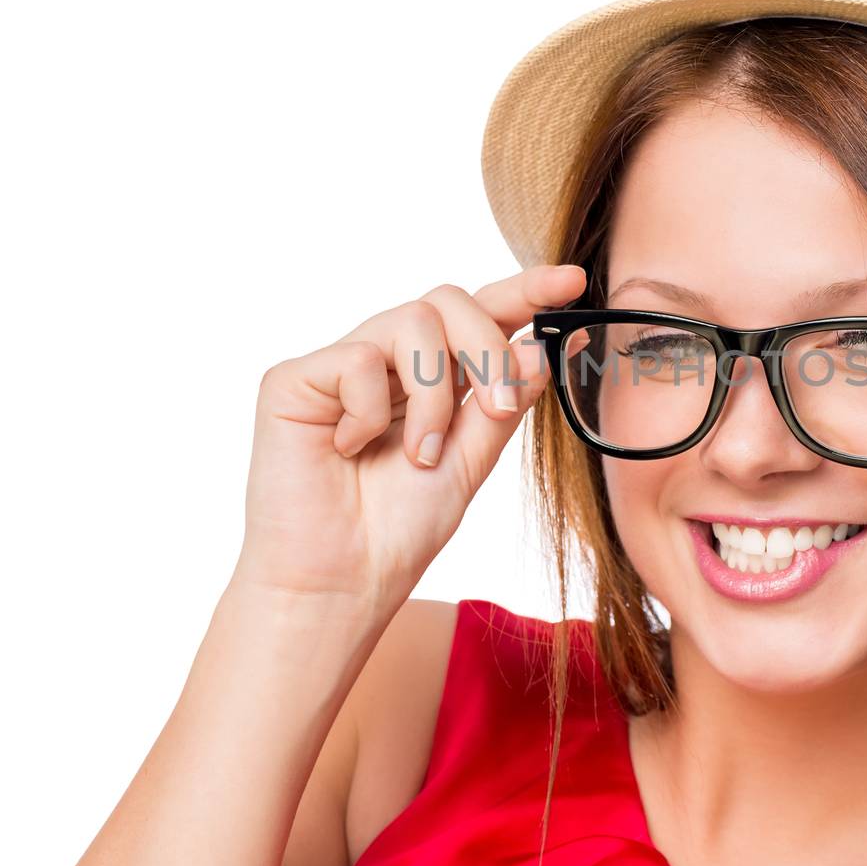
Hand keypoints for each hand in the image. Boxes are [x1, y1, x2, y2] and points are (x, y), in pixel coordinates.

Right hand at [232, 263, 586, 607]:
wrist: (340, 584)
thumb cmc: (396, 532)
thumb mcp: (470, 463)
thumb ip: (503, 404)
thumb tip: (541, 344)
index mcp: (433, 379)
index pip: (481, 317)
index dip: (525, 292)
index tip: (573, 281)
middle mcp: (388, 362)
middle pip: (451, 302)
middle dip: (489, 349)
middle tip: (501, 407)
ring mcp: (340, 365)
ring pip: (413, 320)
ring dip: (435, 395)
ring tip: (422, 453)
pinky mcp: (294, 379)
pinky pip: (358, 358)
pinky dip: (372, 411)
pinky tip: (350, 450)